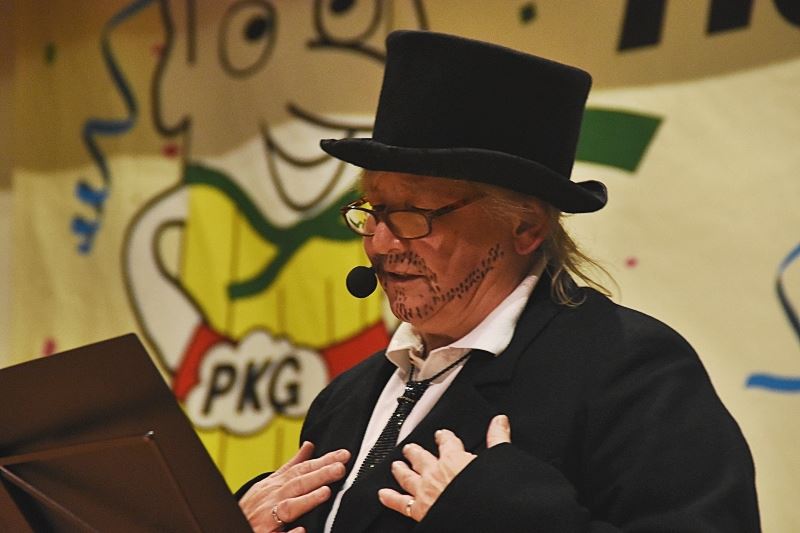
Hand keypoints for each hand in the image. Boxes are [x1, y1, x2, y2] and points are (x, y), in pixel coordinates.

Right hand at [239, 441, 349, 531]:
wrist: (231, 526)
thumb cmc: (256, 506)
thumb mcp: (270, 483)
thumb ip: (292, 465)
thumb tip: (310, 445)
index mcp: (276, 486)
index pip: (302, 470)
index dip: (323, 461)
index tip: (343, 455)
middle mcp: (271, 500)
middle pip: (297, 484)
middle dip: (319, 475)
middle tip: (340, 468)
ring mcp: (267, 519)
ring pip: (287, 508)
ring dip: (306, 500)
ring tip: (325, 492)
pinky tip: (301, 530)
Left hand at [378, 414, 511, 521]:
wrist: (481, 516)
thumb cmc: (491, 491)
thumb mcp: (498, 460)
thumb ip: (497, 438)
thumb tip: (499, 420)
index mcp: (454, 459)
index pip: (447, 442)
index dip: (443, 437)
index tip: (441, 435)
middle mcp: (436, 473)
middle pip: (421, 458)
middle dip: (415, 452)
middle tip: (410, 448)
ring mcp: (425, 491)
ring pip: (407, 477)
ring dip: (401, 470)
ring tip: (395, 465)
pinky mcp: (420, 510)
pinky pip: (401, 503)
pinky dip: (390, 499)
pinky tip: (382, 495)